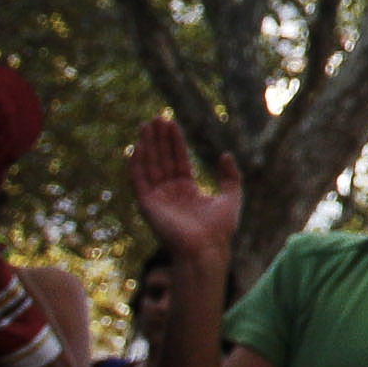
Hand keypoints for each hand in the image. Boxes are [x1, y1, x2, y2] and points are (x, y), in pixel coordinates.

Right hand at [128, 117, 239, 266]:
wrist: (207, 248)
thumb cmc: (220, 229)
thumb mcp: (231, 196)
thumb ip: (229, 175)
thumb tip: (225, 154)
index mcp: (186, 190)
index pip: (178, 160)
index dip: (174, 142)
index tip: (171, 123)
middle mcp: (170, 192)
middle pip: (162, 159)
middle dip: (159, 139)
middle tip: (156, 117)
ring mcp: (158, 199)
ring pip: (150, 166)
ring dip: (147, 146)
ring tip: (146, 125)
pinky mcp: (148, 206)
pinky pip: (139, 181)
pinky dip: (137, 165)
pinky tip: (137, 147)